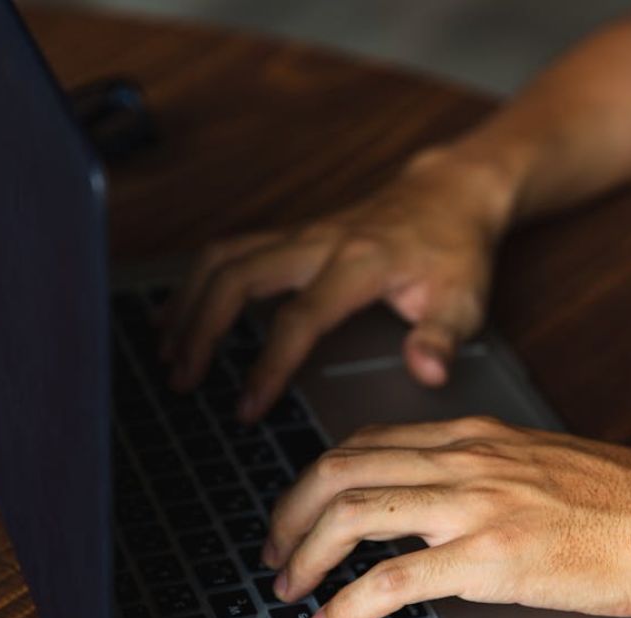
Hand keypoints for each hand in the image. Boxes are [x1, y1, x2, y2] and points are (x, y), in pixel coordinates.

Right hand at [155, 149, 515, 420]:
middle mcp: (320, 242)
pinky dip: (195, 282)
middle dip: (202, 330)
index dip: (269, 365)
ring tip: (165, 353)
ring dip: (187, 303)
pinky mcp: (290, 234)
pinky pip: (229, 251)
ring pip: (222, 258)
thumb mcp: (465, 300)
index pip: (301, 318)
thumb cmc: (456, 253)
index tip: (247, 408)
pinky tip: (175, 315)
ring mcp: (300, 234)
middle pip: (237, 276)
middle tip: (182, 382)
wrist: (449, 195)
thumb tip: (426, 371)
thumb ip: (442, 338)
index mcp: (360, 263)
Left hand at [261, 416, 630, 617]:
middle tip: (273, 550)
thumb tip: (448, 505)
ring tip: (287, 587)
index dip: (319, 476)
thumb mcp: (544, 465)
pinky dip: (346, 603)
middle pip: (341, 467)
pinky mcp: (490, 559)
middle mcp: (465, 460)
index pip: (368, 439)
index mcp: (476, 436)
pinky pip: (391, 580)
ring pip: (352, 511)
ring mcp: (475, 506)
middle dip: (289, 510)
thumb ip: (488, 473)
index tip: (301, 509)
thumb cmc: (629, 501)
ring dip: (303, 553)